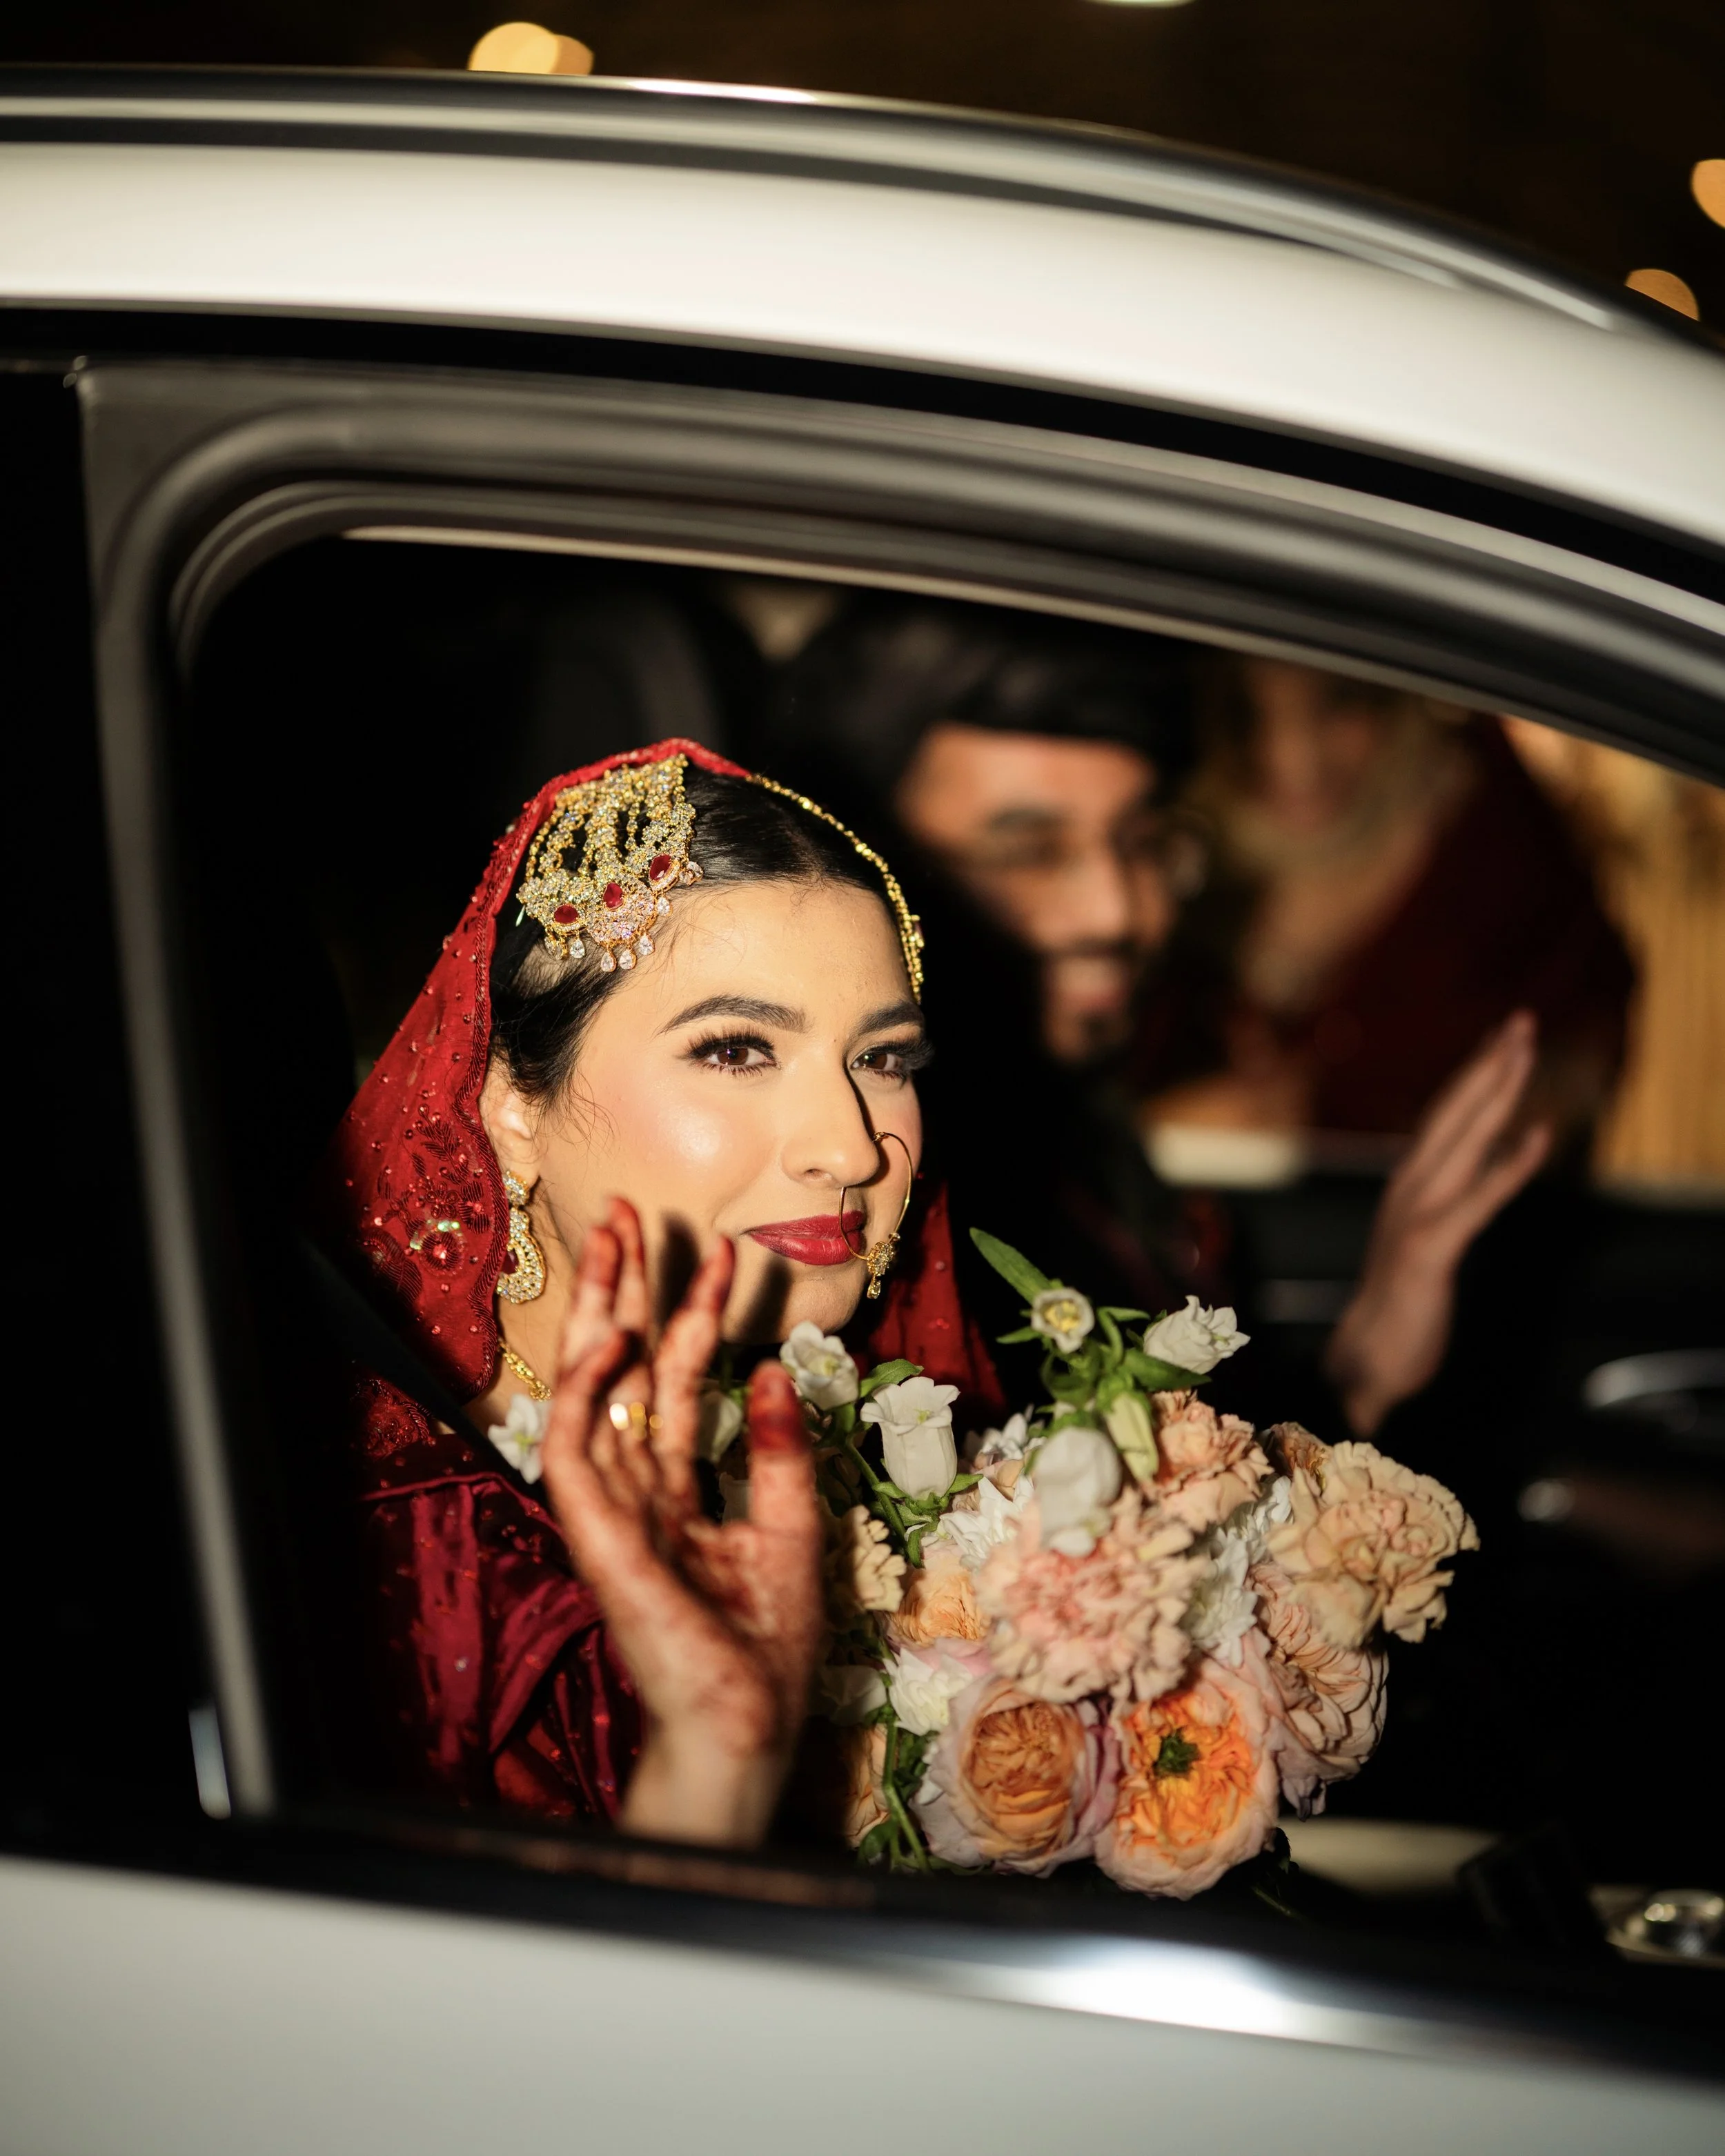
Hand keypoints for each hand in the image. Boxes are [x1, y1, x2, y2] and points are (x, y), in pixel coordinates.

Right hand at [538, 1203, 823, 1847]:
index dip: (696, 1316)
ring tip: (615, 1243)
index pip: (677, 1384)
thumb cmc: (766, 1648)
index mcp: (675, 1494)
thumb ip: (776, 1452)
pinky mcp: (594, 1534)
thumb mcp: (790, 1528)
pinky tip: (613, 1338)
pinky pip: (574, 1448)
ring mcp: (609, 1512)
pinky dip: (585, 1391)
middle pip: (622, 1371)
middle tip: (630, 1213)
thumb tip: (765, 1372)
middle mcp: (634, 1493)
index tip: (724, 1251)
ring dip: (598, 1314)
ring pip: (589, 1392)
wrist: (749, 1723)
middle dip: (625, 1290)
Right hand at [1326, 1011, 1550, 1436]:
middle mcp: (1408, 1188)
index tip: (1503, 1039)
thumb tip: (1483, 1160)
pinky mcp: (1430, 1247)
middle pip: (1452, 1113)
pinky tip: (1541, 1136)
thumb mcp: (1426, 1240)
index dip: (1475, 1075)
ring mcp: (1415, 1214)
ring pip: (1461, 1139)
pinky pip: (1479, 1198)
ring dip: (1495, 1092)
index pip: (1444, 1117)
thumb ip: (1447, 1199)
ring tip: (1524, 1052)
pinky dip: (1511, 1165)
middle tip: (1521, 1021)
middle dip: (1489, 1065)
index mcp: (1408, 1185)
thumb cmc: (1398, 1305)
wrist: (1364, 1360)